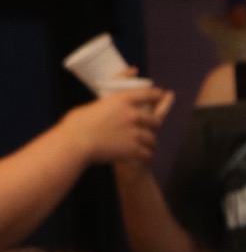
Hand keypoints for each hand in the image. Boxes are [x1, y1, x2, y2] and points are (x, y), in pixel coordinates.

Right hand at [58, 83, 172, 164]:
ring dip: (150, 142)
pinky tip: (143, 156)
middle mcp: (131, 114)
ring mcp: (134, 132)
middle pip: (155, 119)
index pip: (146, 94)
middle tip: (154, 127)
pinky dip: (146, 155)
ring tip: (147, 145)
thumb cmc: (76, 124)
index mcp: (120, 100)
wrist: (76, 142)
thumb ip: (107, 107)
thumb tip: (110, 110)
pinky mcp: (133, 148)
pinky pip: (147, 153)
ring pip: (152, 138)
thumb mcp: (94, 107)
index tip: (162, 94)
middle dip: (155, 124)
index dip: (157, 95)